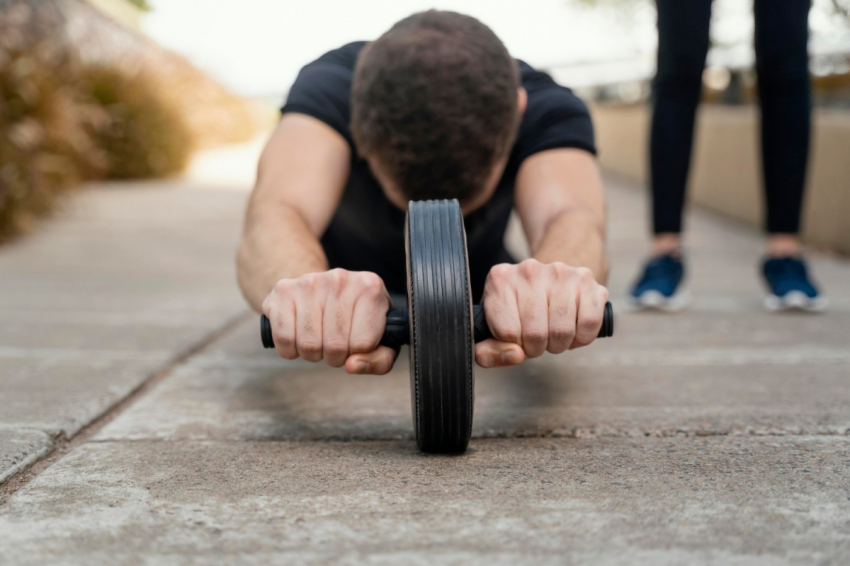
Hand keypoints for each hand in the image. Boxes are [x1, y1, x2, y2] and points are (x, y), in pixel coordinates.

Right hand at [262, 269, 396, 373]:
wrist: (323, 289)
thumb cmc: (356, 319)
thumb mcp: (381, 339)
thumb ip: (379, 360)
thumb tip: (352, 365)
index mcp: (370, 288)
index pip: (363, 343)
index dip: (357, 354)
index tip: (355, 345)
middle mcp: (341, 279)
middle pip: (334, 346)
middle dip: (334, 357)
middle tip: (335, 346)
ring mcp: (310, 282)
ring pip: (308, 345)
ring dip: (312, 354)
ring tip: (319, 340)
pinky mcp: (283, 290)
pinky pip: (284, 338)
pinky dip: (290, 349)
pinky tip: (299, 337)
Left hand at [475, 259, 608, 367]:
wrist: (546, 279)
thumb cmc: (518, 308)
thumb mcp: (493, 327)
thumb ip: (489, 351)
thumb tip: (515, 356)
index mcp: (499, 280)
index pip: (507, 333)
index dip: (514, 346)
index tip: (517, 339)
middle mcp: (529, 271)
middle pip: (536, 334)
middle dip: (537, 348)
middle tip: (537, 340)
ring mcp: (560, 273)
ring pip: (563, 331)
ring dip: (559, 344)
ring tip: (553, 334)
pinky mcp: (586, 279)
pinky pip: (589, 323)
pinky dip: (582, 338)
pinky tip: (573, 330)